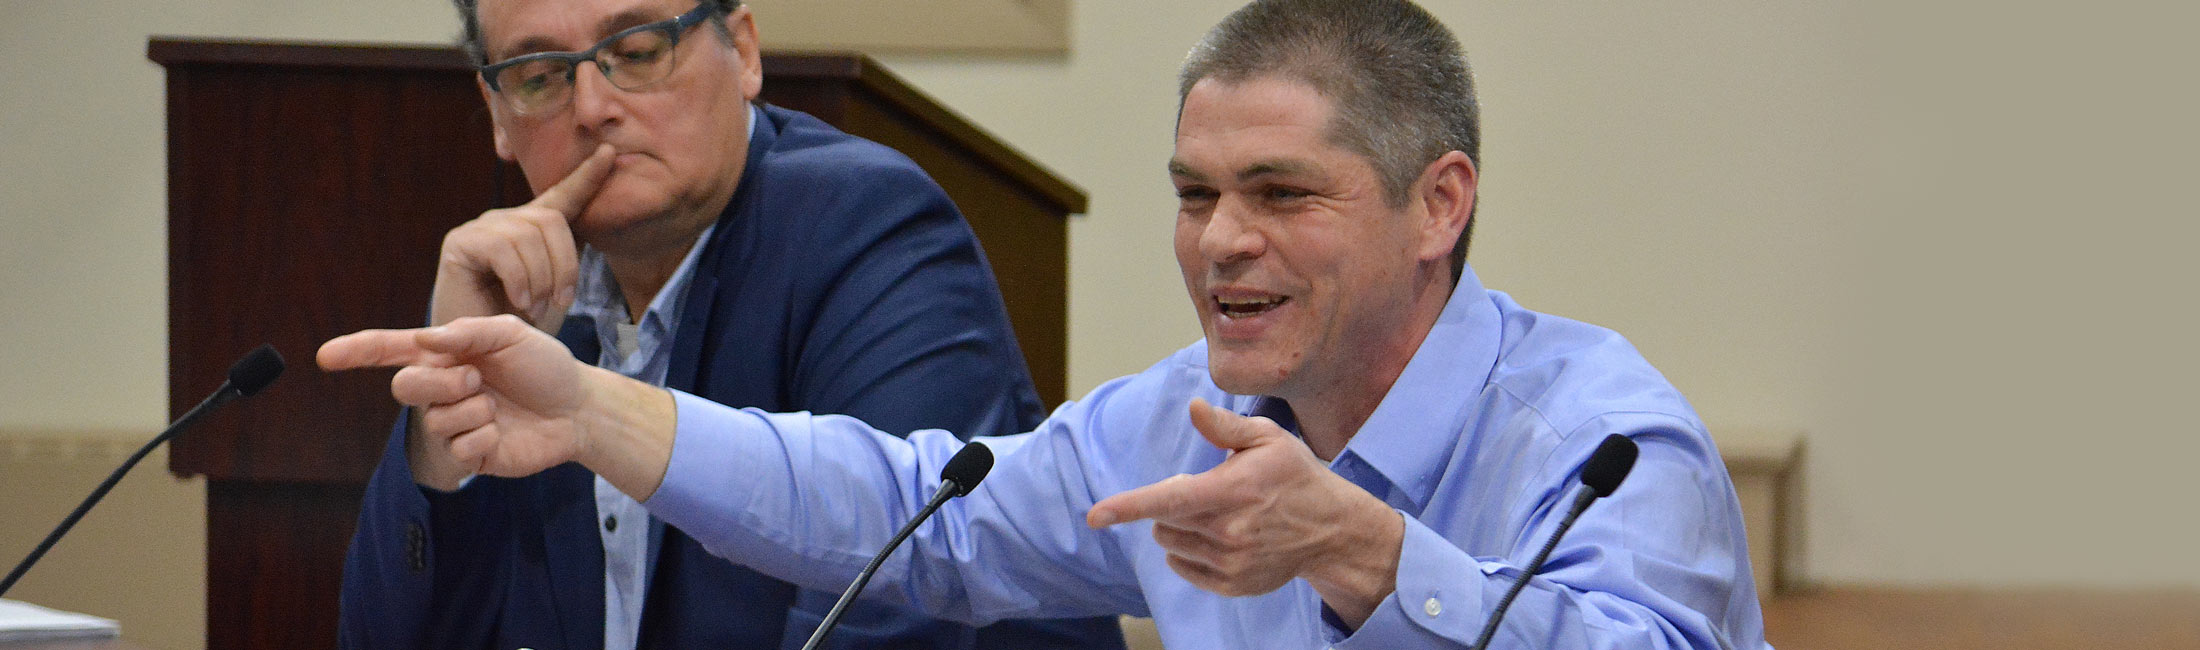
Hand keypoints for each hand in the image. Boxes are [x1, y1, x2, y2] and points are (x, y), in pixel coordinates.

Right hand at [321, 315, 598, 490]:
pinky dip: (484, 435)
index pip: (391, 351)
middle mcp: (442, 389)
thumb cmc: (545, 366)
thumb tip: (423, 339)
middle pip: (404, 388)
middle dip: (438, 382)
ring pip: (435, 419)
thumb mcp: (512, 333)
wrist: (578, 408)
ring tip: (497, 405)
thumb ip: (468, 331)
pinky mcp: (469, 455)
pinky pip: (458, 447)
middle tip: (476, 378)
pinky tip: (501, 431)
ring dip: (472, 408)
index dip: (357, 352)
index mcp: (445, 355)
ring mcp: (454, 424)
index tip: (324, 356)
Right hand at [429, 144, 613, 330]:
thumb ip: (569, 255)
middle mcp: (507, 222)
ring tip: (533, 306)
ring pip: (529, 233)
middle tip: (559, 302)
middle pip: (550, 219)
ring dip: (542, 278)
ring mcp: (480, 228)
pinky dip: (519, 279)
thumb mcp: (557, 289)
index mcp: (533, 231)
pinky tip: (519, 302)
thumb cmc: (522, 329)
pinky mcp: (459, 243)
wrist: (486, 361)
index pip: (562, 196)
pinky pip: (503, 247)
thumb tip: (592, 225)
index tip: (609, 153)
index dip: (587, 176)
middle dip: (564, 265)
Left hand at [1087, 399, 1403, 627]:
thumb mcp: (1268, 439)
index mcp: (1232, 492)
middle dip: (1169, 504)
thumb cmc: (1295, 477)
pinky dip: (1187, 551)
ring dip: (1178, 527)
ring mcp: (1230, 563)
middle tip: (1207, 491)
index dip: (1127, 507)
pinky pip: (1184, 567)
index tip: (1095, 515)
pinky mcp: (1232, 585)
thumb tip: (1193, 408)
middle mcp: (1228, 533)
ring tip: (1216, 513)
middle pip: (1163, 522)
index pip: (1168, 501)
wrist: (1332, 531)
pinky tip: (1218, 537)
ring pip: (1170, 544)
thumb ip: (1225, 426)